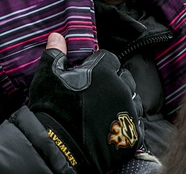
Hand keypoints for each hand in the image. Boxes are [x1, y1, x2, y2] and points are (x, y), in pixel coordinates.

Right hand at [28, 33, 143, 171]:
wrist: (58, 149)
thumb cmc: (52, 109)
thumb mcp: (49, 76)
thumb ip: (56, 54)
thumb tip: (57, 36)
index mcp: (104, 71)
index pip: (109, 58)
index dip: (98, 65)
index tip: (88, 73)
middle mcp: (121, 89)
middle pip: (124, 78)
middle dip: (114, 82)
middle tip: (97, 92)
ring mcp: (128, 112)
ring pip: (133, 100)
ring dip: (123, 102)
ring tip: (106, 110)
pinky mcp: (131, 135)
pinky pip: (137, 124)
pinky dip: (128, 124)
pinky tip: (115, 126)